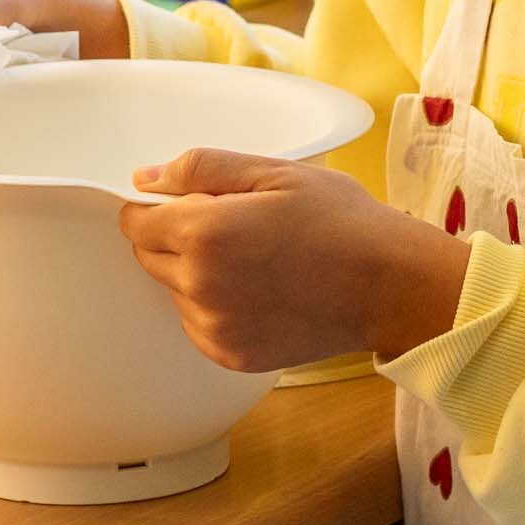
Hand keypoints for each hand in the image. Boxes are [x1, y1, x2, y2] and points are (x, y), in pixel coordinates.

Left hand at [118, 149, 472, 372]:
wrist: (389, 286)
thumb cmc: (340, 220)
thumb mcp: (275, 172)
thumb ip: (202, 169)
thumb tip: (145, 179)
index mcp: (204, 233)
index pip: (135, 221)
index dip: (157, 206)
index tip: (190, 202)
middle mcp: (199, 286)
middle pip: (149, 257)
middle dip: (177, 237)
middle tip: (235, 227)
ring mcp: (214, 328)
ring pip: (174, 291)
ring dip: (196, 274)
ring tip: (255, 260)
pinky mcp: (231, 356)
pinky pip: (198, 324)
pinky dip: (215, 308)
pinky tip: (259, 291)